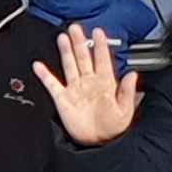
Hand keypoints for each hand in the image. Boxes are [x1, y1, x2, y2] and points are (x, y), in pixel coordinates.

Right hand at [29, 25, 139, 144]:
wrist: (99, 142)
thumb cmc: (113, 127)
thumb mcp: (125, 110)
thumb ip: (127, 91)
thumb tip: (132, 75)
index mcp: (105, 83)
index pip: (102, 59)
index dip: (100, 45)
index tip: (98, 32)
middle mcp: (89, 82)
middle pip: (84, 57)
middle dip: (80, 42)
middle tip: (76, 28)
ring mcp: (76, 89)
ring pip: (70, 65)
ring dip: (66, 51)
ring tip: (63, 38)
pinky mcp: (63, 99)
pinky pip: (52, 84)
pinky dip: (45, 75)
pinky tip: (39, 66)